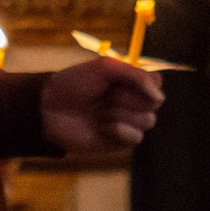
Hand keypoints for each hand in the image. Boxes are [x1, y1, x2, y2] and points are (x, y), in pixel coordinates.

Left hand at [40, 57, 163, 153]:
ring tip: (99, 112)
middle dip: (128, 98)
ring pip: (148, 121)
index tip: (122, 80)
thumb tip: (160, 98)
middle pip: (155, 103)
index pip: (157, 83)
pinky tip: (101, 127)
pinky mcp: (119, 142)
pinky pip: (136, 138)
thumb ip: (137, 76)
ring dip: (121, 113)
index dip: (143, 82)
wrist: (50, 108)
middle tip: (105, 96)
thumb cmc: (74, 84)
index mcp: (130, 83)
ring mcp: (127, 122)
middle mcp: (132, 103)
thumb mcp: (106, 68)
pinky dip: (119, 130)